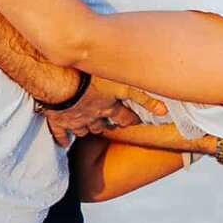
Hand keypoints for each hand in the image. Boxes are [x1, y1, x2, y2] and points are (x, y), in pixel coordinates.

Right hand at [42, 74, 165, 146]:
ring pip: (83, 129)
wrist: (60, 83)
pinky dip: (62, 138)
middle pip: (102, 125)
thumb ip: (143, 96)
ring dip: (87, 130)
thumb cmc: (91, 79)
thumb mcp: (122, 84)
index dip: (130, 119)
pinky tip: (64, 143)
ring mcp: (74, 120)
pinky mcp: (57, 119)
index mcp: (108, 108)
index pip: (123, 117)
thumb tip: (165, 111)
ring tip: (89, 129)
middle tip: (109, 125)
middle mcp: (93, 116)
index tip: (133, 120)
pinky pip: (60, 132)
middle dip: (106, 125)